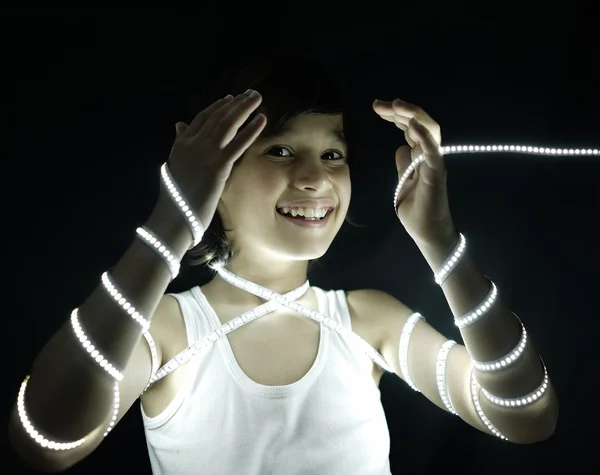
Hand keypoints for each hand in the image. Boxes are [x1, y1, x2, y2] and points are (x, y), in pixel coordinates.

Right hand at [166, 90, 266, 230]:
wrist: (176, 215)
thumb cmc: (177, 196)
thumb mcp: (175, 164)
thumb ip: (180, 142)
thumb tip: (179, 124)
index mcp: (182, 143)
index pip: (202, 117)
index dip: (218, 106)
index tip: (230, 98)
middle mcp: (193, 143)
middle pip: (218, 116)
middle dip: (236, 103)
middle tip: (251, 93)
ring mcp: (206, 153)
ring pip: (228, 124)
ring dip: (244, 108)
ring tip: (257, 98)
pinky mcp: (218, 166)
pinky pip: (238, 143)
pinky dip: (251, 130)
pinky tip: (262, 119)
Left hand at [372, 98, 455, 245]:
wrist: (427, 232)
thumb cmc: (416, 209)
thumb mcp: (402, 183)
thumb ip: (403, 165)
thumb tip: (400, 148)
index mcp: (419, 155)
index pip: (409, 128)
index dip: (395, 115)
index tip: (377, 107)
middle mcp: (428, 154)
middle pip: (417, 123)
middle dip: (399, 110)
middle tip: (378, 103)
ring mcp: (434, 162)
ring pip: (428, 129)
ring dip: (412, 115)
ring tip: (395, 105)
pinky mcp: (436, 173)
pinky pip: (433, 150)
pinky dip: (424, 135)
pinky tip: (412, 123)